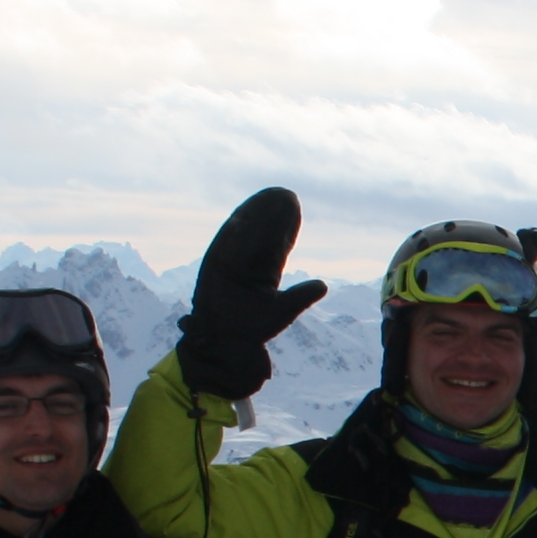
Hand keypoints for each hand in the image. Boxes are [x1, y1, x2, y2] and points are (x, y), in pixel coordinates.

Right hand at [177, 187, 329, 401]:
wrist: (228, 343)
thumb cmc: (252, 329)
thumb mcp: (283, 310)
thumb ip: (301, 296)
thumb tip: (323, 285)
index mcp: (261, 270)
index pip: (276, 241)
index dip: (285, 225)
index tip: (294, 206)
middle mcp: (245, 263)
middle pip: (260, 232)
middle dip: (271, 214)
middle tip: (285, 194)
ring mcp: (229, 264)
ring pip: (244, 234)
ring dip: (254, 215)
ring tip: (268, 197)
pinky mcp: (214, 269)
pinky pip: (223, 247)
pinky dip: (231, 233)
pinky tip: (242, 215)